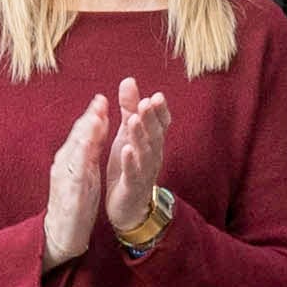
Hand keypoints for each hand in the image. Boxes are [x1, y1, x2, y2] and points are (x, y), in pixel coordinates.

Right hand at [44, 95, 112, 272]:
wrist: (62, 233)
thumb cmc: (76, 199)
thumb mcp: (86, 168)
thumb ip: (91, 146)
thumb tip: (99, 120)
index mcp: (71, 157)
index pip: (82, 132)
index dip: (92, 114)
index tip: (102, 98)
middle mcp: (65, 163)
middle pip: (77, 137)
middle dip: (88, 119)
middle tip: (99, 101)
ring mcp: (66, 178)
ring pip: (75, 152)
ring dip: (84, 135)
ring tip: (95, 120)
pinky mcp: (70, 194)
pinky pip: (76, 176)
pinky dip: (83, 162)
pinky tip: (89, 154)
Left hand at [102, 80, 174, 236]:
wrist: (128, 206)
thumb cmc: (129, 166)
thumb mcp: (127, 134)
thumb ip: (129, 108)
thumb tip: (129, 80)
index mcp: (152, 142)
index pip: (161, 123)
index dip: (160, 111)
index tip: (156, 96)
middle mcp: (153, 155)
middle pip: (155, 135)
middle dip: (151, 118)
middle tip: (147, 102)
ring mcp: (144, 172)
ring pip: (145, 152)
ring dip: (140, 136)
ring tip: (134, 121)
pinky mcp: (133, 187)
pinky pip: (133, 173)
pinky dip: (130, 162)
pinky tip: (125, 150)